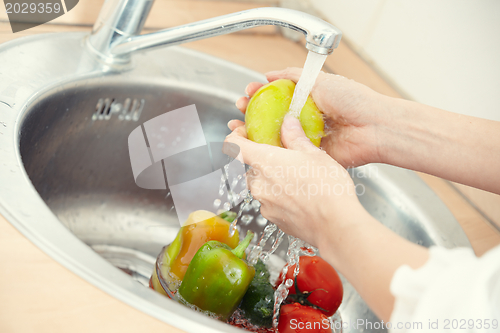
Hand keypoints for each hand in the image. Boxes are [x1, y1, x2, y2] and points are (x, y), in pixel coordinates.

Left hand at [225, 115, 362, 247]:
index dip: (236, 136)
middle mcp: (259, 184)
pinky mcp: (272, 219)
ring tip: (298, 179)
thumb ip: (295, 137)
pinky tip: (300, 196)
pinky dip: (280, 197)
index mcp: (265, 161)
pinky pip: (270, 203)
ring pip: (261, 185)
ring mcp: (264, 204)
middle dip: (264, 161)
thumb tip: (288, 122)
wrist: (335, 224)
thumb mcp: (314, 154)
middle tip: (285, 158)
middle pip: (251, 167)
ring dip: (273, 180)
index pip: (234, 146)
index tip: (244, 134)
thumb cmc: (327, 187)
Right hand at [236, 67, 389, 167]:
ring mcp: (306, 139)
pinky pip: (287, 154)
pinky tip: (255, 147)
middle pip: (271, 118)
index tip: (247, 93)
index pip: (276, 98)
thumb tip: (271, 73)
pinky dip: (270, 152)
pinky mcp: (310, 157)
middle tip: (239, 109)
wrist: (374, 127)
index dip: (259, 96)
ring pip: (275, 137)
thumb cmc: (353, 101)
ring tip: (239, 126)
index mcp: (306, 102)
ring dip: (255, 134)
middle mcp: (304, 120)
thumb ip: (294, 76)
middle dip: (251, 114)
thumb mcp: (320, 80)